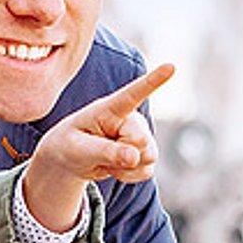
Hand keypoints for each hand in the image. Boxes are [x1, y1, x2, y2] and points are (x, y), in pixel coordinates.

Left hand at [22, 60, 175, 230]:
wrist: (72, 158)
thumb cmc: (71, 144)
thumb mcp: (78, 149)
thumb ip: (105, 151)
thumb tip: (135, 157)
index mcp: (111, 107)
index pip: (134, 93)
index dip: (154, 80)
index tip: (171, 66)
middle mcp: (131, 118)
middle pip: (141, 141)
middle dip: (122, 154)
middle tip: (100, 150)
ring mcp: (141, 135)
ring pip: (148, 157)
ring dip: (125, 167)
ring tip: (105, 157)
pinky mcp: (146, 152)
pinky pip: (147, 171)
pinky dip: (128, 176)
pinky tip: (114, 166)